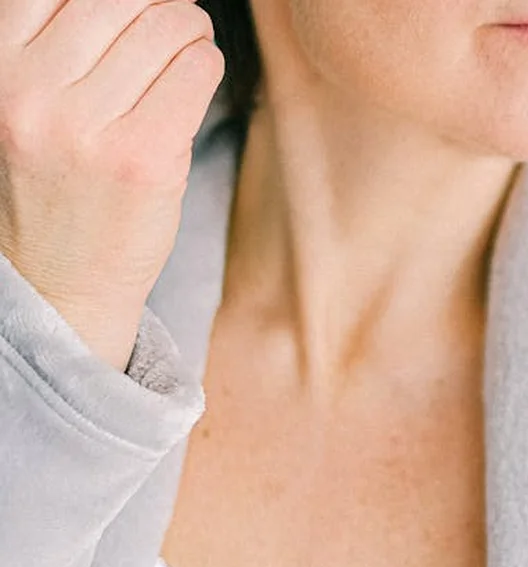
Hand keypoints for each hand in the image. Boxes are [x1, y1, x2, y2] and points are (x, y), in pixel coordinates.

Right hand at [0, 0, 223, 369]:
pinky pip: (198, 69)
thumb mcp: (26, 101)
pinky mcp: (143, 156)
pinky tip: (193, 82)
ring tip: (185, 54)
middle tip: (172, 30)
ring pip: (168, 26)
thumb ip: (60, 44)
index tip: (131, 13)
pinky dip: (206, 64)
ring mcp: (85, 126)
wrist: (59, 282)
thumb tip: (139, 0)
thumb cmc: (52, 183)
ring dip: (190, 32)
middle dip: (161, 7)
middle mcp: (31, 91)